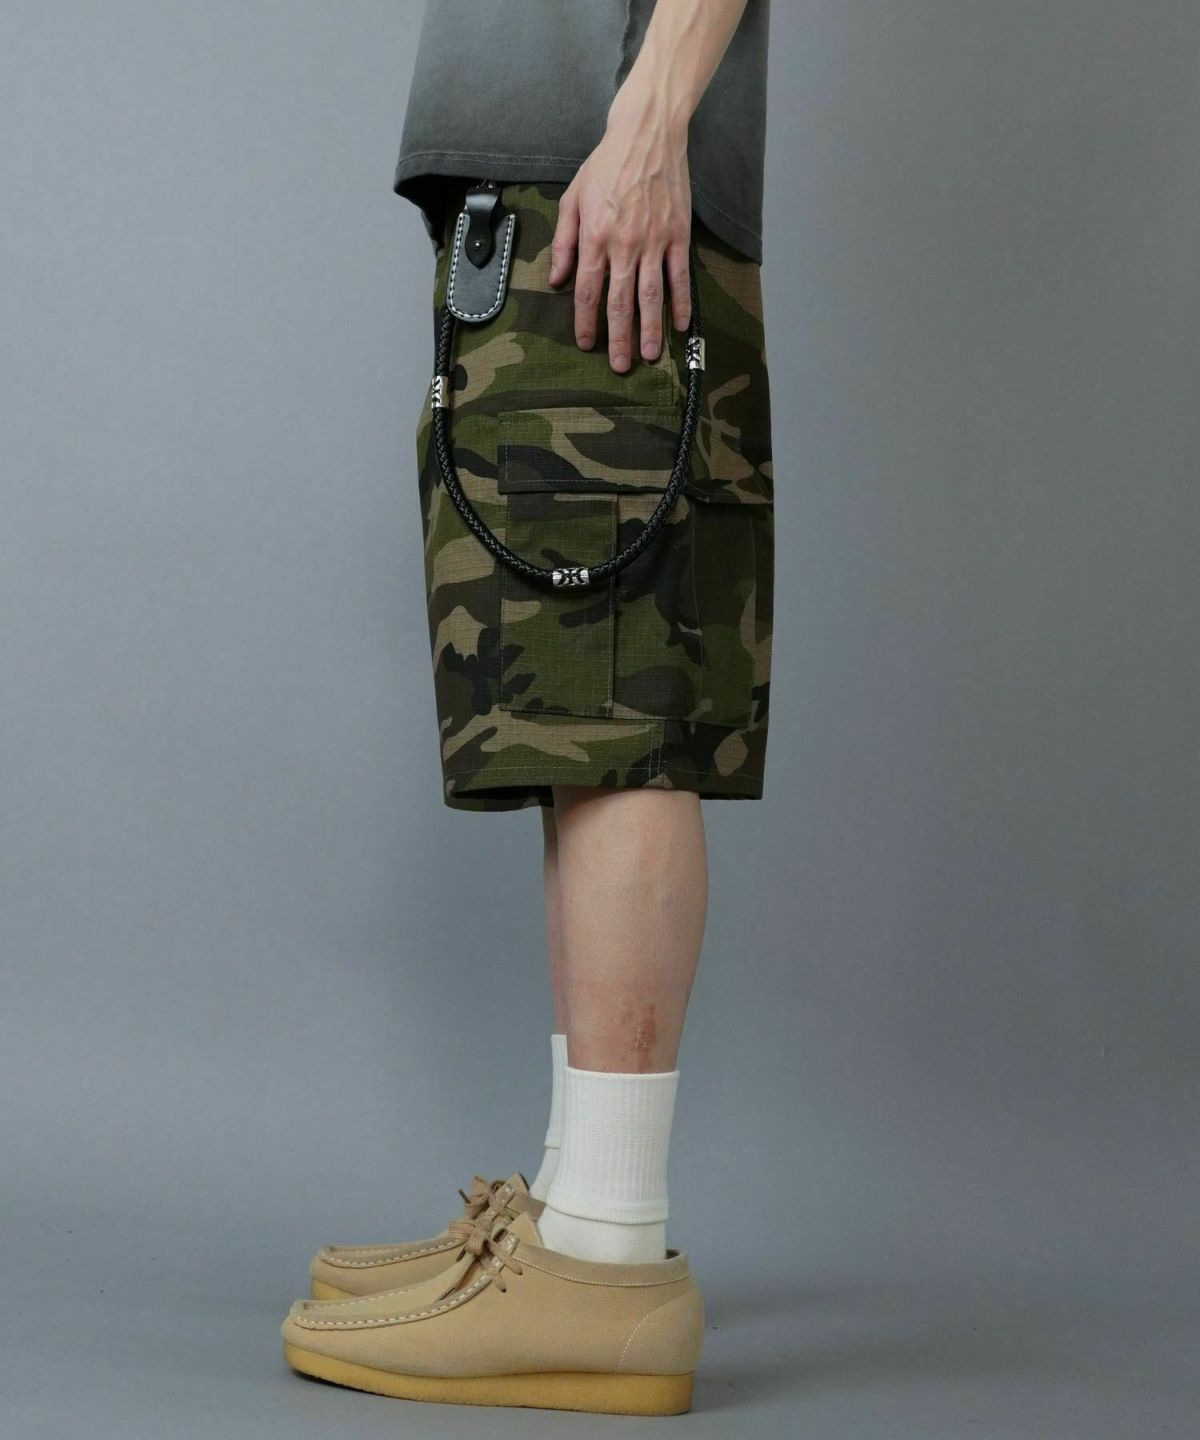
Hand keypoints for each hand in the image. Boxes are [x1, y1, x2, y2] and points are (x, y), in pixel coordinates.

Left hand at [547, 102, 692, 373]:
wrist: (647, 133)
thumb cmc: (606, 164)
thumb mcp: (573, 198)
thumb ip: (564, 241)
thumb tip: (557, 278)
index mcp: (595, 236)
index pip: (588, 290)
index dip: (586, 321)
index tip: (586, 344)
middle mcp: (625, 243)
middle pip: (620, 301)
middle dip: (619, 337)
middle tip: (620, 366)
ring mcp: (654, 240)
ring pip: (652, 294)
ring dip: (650, 328)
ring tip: (650, 355)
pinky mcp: (677, 234)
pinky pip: (680, 276)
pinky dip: (682, 302)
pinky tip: (681, 325)